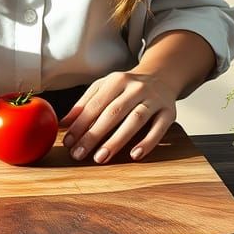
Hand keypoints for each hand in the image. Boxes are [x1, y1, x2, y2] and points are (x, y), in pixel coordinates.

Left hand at [59, 70, 176, 163]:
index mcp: (116, 81)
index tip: (68, 142)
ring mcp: (154, 99)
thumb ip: (84, 104)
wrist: (162, 76)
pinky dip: (147, 142)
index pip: (95, 104)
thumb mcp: (105, 87)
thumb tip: (63, 124)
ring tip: (101, 157)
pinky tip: (134, 155)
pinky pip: (159, 128)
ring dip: (117, 140)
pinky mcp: (169, 112)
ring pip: (135, 120)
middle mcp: (136, 88)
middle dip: (93, 135)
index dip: (80, 124)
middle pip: (113, 113)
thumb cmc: (127, 87)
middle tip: (79, 154)